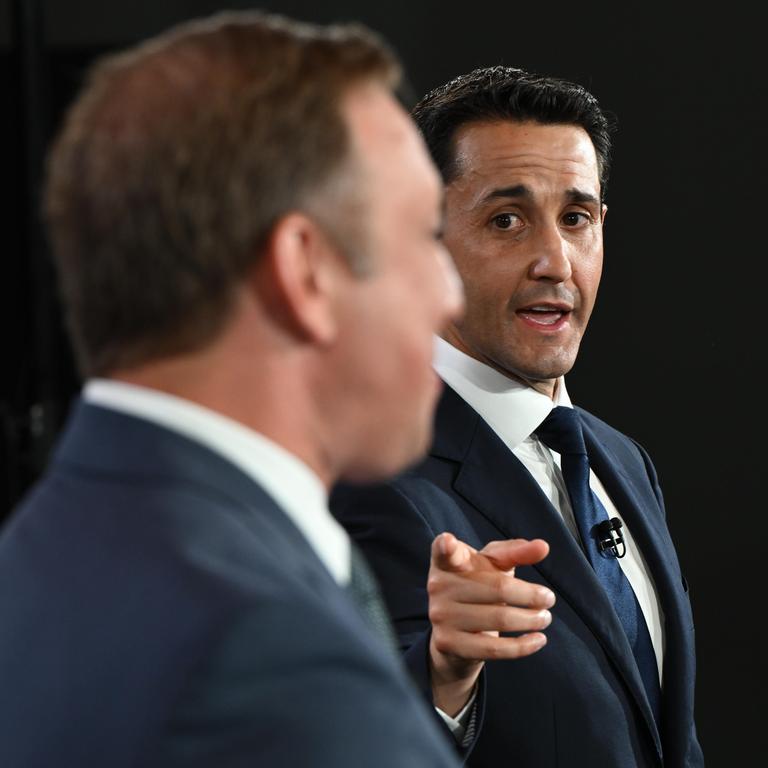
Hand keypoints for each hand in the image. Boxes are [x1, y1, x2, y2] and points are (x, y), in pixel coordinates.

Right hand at [428, 532, 553, 716]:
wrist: (455, 629)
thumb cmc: (478, 585)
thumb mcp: (493, 565)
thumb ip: (516, 552)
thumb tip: (543, 547)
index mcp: (447, 561)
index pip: (444, 551)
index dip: (446, 546)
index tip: (448, 542)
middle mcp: (438, 586)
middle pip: (497, 588)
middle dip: (530, 595)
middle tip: (549, 598)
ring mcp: (440, 616)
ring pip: (499, 619)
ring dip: (531, 620)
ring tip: (545, 617)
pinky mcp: (448, 644)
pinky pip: (493, 649)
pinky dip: (522, 646)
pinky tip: (538, 640)